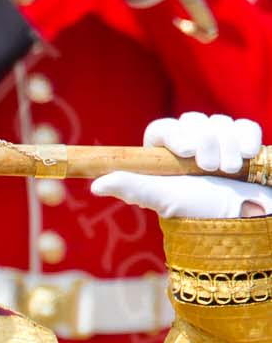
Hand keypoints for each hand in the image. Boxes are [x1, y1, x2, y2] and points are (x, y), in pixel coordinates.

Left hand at [93, 113, 270, 218]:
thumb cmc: (201, 212)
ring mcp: (219, 143)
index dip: (175, 133)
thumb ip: (133, 187)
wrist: (246, 220)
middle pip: (193, 121)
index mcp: (166, 159)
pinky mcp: (243, 142)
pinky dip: (246, 137)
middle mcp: (191, 148)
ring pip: (219, 122)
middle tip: (209, 168)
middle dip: (204, 141)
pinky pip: (244, 125)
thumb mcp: (165, 199)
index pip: (163, 129)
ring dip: (226, 144)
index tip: (185, 150)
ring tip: (229, 169)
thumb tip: (95, 185)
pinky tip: (246, 154)